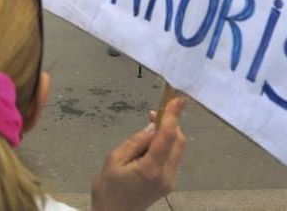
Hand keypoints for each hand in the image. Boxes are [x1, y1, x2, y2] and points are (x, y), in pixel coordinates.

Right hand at [91, 94, 186, 210]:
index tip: (178, 98)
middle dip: (171, 123)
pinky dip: (165, 145)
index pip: (167, 136)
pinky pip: (171, 158)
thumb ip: (135, 142)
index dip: (173, 115)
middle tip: (154, 112)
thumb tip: (153, 127)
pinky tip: (150, 144)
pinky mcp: (167, 183)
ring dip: (168, 134)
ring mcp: (169, 181)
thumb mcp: (114, 159)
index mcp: (151, 169)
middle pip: (178, 142)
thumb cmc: (107, 188)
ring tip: (149, 127)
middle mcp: (166, 175)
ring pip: (177, 150)